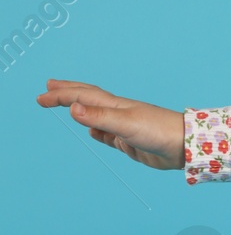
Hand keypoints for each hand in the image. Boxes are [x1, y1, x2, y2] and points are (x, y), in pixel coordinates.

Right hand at [36, 79, 185, 170]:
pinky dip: (97, 131)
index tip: (40, 96)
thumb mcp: (126, 124)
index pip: (82, 96)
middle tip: (47, 88)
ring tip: (68, 106)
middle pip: (88, 99)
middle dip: (67, 93)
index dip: (61, 95)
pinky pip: (108, 135)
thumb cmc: (160, 131)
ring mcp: (124, 127)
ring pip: (96, 117)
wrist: (185, 147)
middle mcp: (118, 113)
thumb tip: (71, 108)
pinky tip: (95, 132)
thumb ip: (99, 117)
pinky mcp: (130, 142)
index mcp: (116, 106)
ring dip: (80, 110)